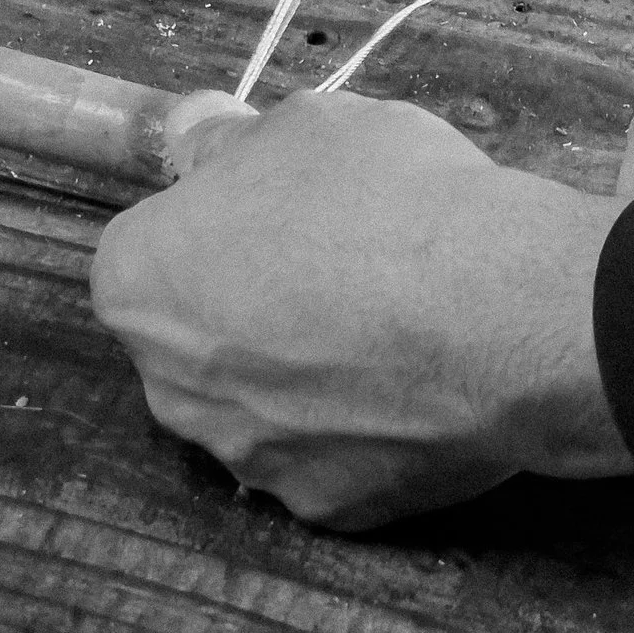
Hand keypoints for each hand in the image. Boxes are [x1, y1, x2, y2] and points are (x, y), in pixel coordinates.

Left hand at [90, 92, 633, 529]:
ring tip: (391, 329)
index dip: (219, 224)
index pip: (154, 249)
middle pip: (198, 338)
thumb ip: (235, 147)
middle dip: (250, 307)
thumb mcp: (305, 122)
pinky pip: (334, 457)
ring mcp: (246, 459)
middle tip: (337, 267)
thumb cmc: (386, 199)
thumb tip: (207, 151)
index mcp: (136, 284)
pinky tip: (419, 385)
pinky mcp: (326, 509)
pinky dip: (366, 429)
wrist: (497, 309)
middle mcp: (168, 388)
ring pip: (263, 407)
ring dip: (304, 374)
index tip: (282, 214)